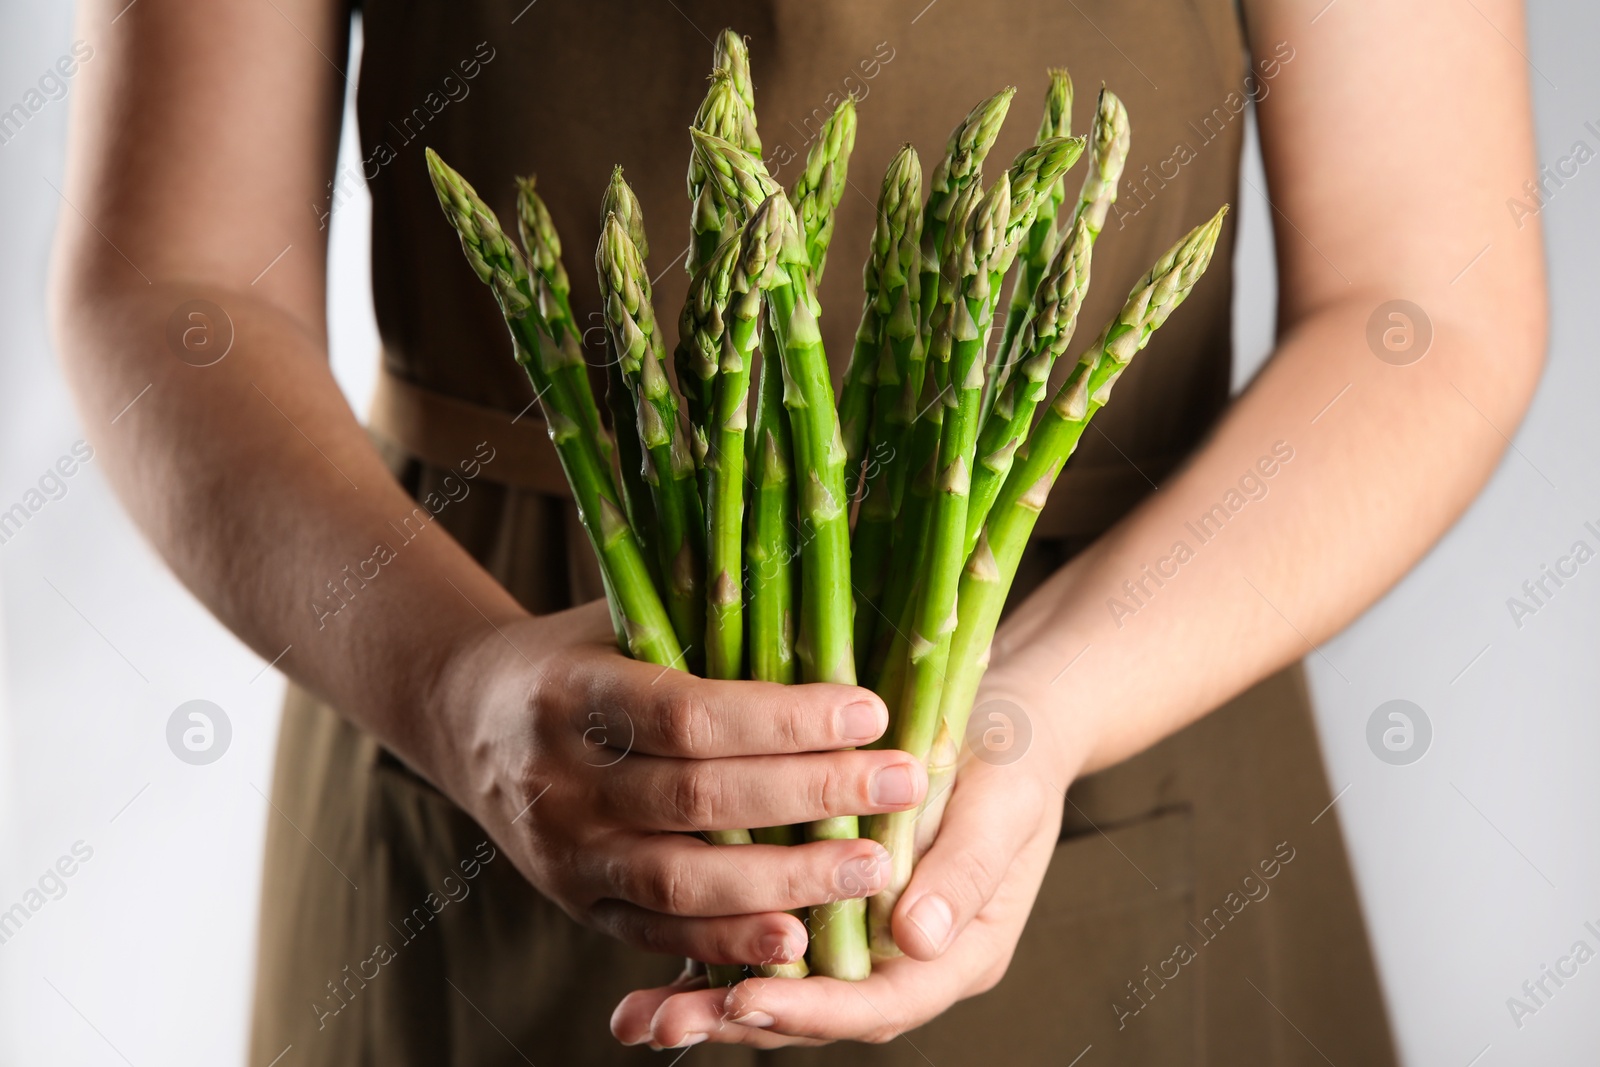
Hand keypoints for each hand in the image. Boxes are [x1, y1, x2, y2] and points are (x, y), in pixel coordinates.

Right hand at [429, 600, 928, 970]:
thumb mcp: (620, 613)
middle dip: (812, 794)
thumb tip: (832, 569)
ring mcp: (564, 852)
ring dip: (787, 882)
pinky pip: (657, 934)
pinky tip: (799, 940)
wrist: (464, 718)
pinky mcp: (575, 904)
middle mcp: (561, 778)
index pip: (690, 713)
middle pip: (698, 799)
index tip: (871, 711)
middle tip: (906, 783)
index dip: (784, 719)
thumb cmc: (576, 652)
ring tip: (876, 868)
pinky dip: (729, 942)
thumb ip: (706, 611)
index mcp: (573, 690)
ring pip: (682, 881)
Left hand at [609, 668, 1084, 1048]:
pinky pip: (765, 943)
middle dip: (745, 1019)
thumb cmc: (1012, 759)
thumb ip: (965, 872)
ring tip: (642, 1017)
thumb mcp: (1003, 805)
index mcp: (960, 950)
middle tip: (668, 1023)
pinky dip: (710, 958)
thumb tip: (917, 938)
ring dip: (714, 1002)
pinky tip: (649, 978)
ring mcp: (865, 937)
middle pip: (821, 1011)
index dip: (816, 1007)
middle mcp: (905, 958)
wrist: (1007, 722)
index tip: (751, 1000)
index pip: (885, 1002)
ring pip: (786, 985)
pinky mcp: (825, 905)